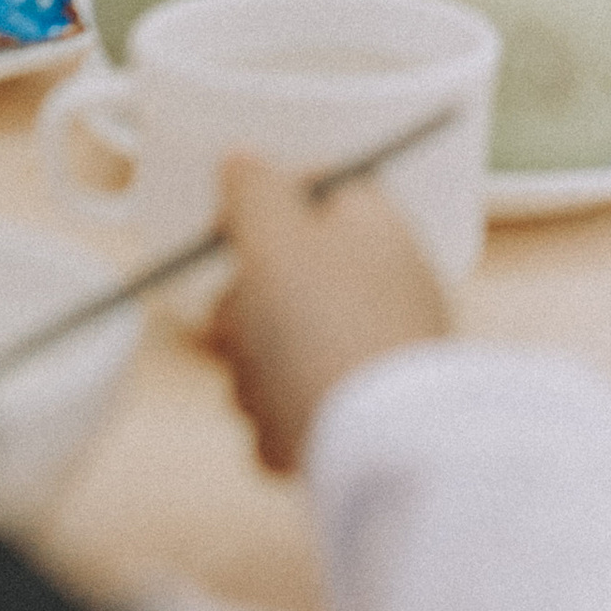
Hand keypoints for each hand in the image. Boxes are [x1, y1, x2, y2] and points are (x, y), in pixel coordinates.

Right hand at [208, 152, 448, 473]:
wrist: (378, 449)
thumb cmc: (328, 330)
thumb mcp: (278, 236)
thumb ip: (254, 189)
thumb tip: (244, 160)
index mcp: (376, 230)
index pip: (320, 189)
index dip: (264, 204)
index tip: (227, 230)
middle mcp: (383, 286)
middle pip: (284, 279)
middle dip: (242, 312)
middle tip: (238, 329)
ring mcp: (374, 353)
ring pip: (277, 351)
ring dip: (253, 373)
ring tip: (272, 387)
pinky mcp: (360, 417)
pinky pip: (293, 407)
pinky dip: (281, 421)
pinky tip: (293, 429)